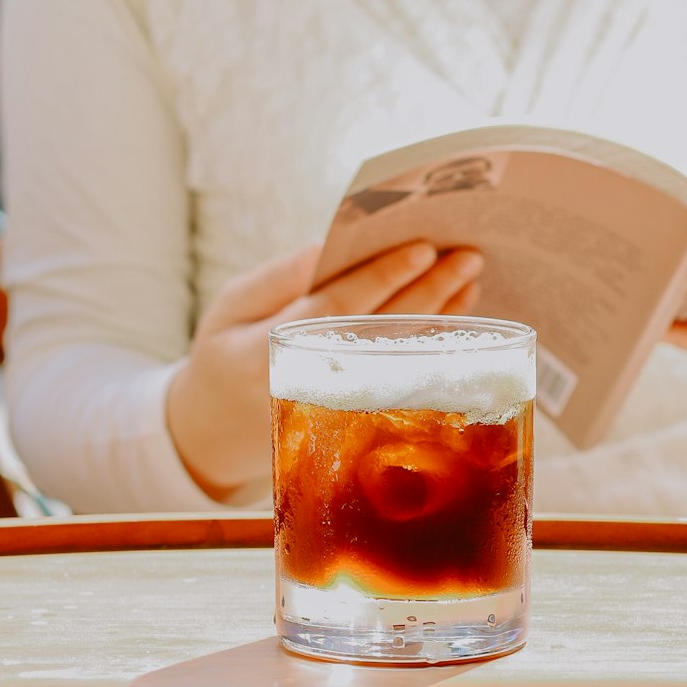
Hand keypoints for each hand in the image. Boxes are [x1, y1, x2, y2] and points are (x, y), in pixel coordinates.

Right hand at [166, 240, 483, 499]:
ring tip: (471, 278)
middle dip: (430, 293)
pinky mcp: (356, 427)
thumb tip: (331, 246)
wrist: (215, 441)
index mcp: (268, 355)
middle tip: (469, 257)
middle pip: (382, 334)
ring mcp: (338, 416)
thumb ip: (279, 278)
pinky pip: (403, 379)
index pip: (337, 309)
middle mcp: (311, 391)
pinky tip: (453, 317)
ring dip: (442, 318)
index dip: (383, 278)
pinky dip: (430, 345)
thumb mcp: (229, 309)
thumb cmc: (225, 360)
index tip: (424, 248)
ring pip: (401, 359)